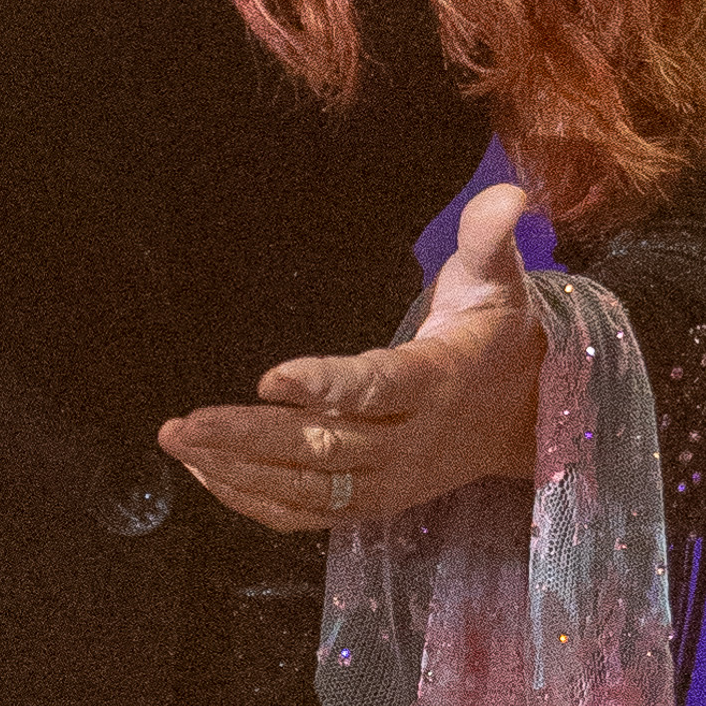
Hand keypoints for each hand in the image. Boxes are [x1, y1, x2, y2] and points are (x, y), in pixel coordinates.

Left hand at [157, 184, 543, 535]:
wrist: (526, 417)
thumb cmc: (497, 336)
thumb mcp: (499, 281)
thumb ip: (488, 238)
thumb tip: (506, 191)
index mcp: (437, 381)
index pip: (378, 387)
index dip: (326, 386)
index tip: (268, 378)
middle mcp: (410, 441)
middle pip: (326, 447)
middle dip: (251, 437)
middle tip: (184, 423)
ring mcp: (390, 481)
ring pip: (310, 489)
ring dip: (240, 472)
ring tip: (179, 444)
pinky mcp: (374, 504)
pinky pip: (309, 514)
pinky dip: (256, 501)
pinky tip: (207, 474)